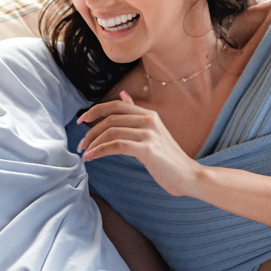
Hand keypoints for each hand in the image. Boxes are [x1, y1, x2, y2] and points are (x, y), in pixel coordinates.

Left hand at [77, 91, 201, 196]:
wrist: (189, 176)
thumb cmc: (169, 159)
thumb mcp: (153, 132)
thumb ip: (136, 115)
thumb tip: (122, 94)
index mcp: (149, 114)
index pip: (116, 105)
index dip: (95, 111)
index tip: (81, 120)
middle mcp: (149, 120)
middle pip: (110, 119)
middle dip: (90, 131)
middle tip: (80, 144)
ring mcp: (149, 134)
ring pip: (111, 132)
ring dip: (93, 143)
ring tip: (85, 153)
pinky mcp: (147, 150)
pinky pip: (116, 146)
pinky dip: (99, 151)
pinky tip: (91, 157)